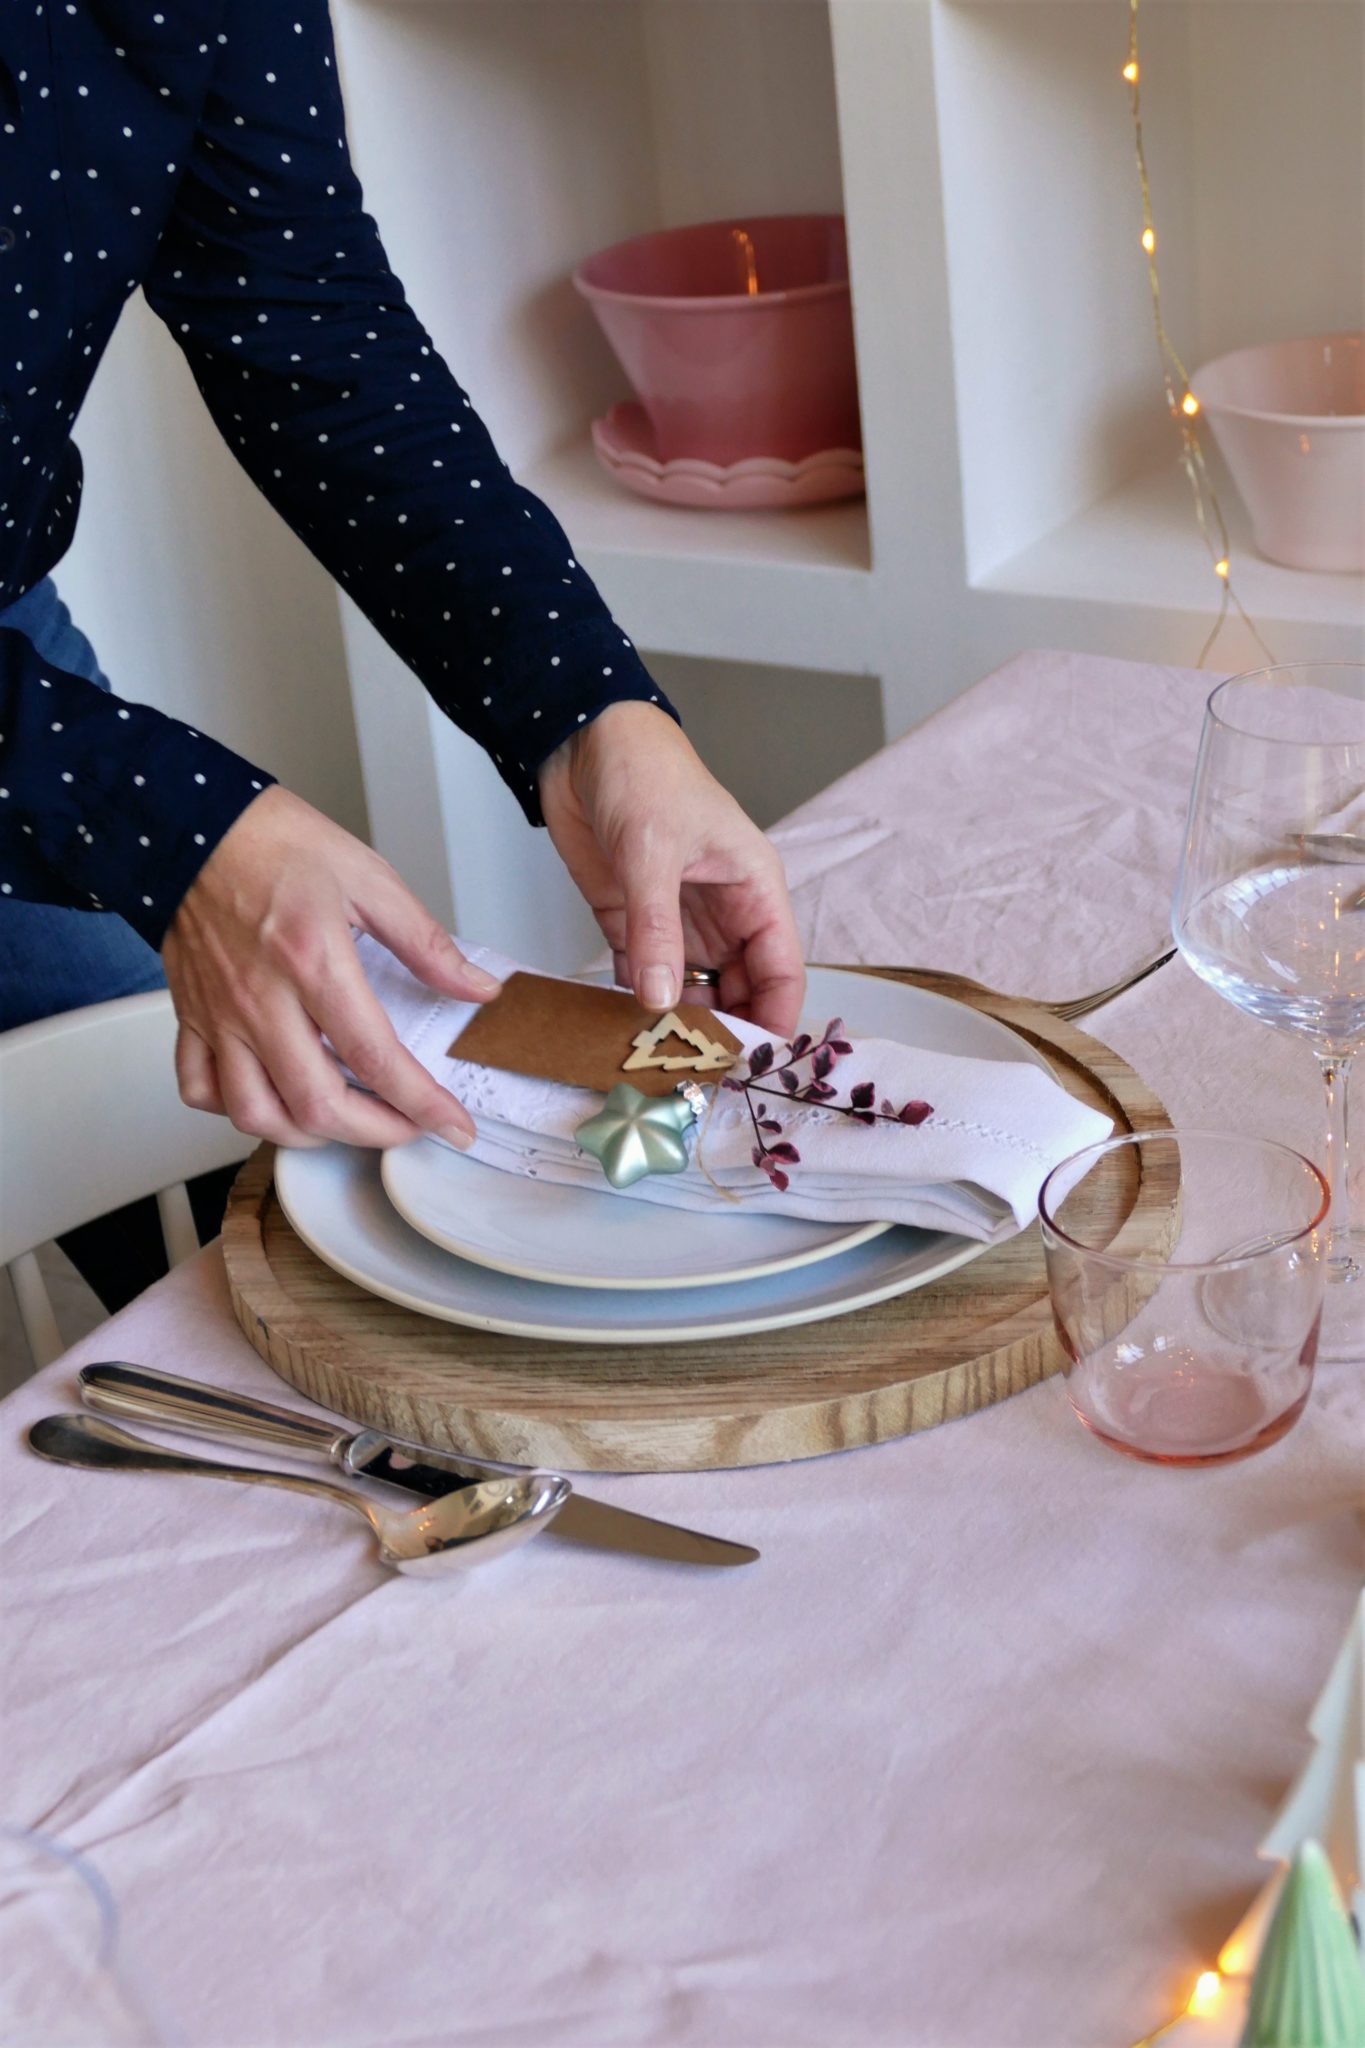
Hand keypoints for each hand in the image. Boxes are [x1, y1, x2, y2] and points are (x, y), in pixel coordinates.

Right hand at [162, 786, 499, 1148]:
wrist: (191, 822)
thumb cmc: (275, 842)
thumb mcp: (369, 878)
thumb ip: (426, 943)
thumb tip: (477, 987)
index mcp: (313, 962)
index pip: (376, 1058)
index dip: (423, 1104)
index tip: (453, 1125)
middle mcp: (261, 999)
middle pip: (315, 1104)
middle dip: (374, 1134)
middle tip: (407, 1127)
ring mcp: (221, 1014)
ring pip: (254, 1112)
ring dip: (306, 1134)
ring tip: (344, 1121)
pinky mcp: (191, 1015)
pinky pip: (199, 1087)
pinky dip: (234, 1110)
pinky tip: (271, 1097)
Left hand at [538, 702, 804, 1035]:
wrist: (582, 740)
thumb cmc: (644, 772)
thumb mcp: (652, 852)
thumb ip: (657, 930)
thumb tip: (660, 999)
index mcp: (753, 888)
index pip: (781, 970)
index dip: (772, 1018)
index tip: (748, 1062)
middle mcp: (723, 911)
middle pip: (739, 990)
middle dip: (721, 1029)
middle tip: (693, 1070)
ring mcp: (678, 919)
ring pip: (691, 989)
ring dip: (674, 1021)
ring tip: (653, 1056)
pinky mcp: (633, 920)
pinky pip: (641, 975)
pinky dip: (631, 1000)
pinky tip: (617, 1023)